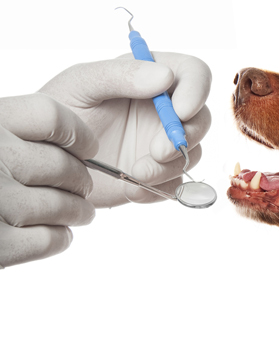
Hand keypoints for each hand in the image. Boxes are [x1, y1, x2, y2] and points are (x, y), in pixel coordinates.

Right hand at [0, 94, 97, 266]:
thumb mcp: (4, 126)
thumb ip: (53, 107)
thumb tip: (159, 81)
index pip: (53, 118)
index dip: (77, 136)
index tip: (86, 146)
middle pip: (69, 169)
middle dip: (82, 181)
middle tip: (82, 185)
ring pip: (67, 207)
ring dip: (74, 211)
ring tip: (71, 209)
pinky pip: (53, 240)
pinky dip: (58, 237)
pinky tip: (49, 231)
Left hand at [39, 52, 211, 207]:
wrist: (45, 160)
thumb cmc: (60, 112)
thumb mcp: (82, 84)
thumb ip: (122, 74)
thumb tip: (166, 77)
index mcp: (152, 77)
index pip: (194, 74)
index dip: (196, 91)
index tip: (180, 111)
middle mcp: (164, 110)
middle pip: (201, 118)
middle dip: (185, 138)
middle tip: (157, 152)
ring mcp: (163, 144)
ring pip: (193, 154)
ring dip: (170, 167)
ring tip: (135, 173)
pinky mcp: (158, 175)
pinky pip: (176, 185)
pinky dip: (159, 190)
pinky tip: (131, 188)